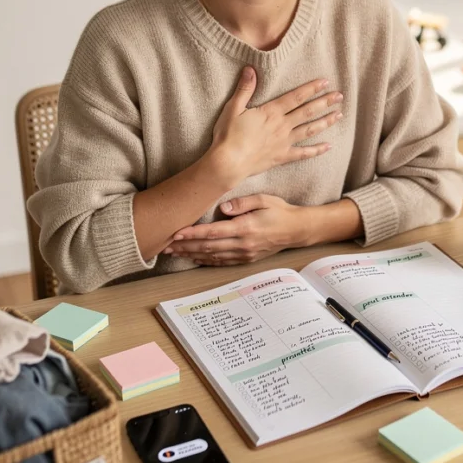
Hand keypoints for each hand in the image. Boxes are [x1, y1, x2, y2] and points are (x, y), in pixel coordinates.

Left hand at [163, 194, 302, 265]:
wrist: (296, 230)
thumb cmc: (279, 211)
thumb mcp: (264, 200)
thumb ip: (242, 203)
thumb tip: (222, 207)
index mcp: (245, 228)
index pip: (213, 232)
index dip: (193, 233)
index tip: (176, 233)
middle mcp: (242, 244)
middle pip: (208, 246)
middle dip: (185, 246)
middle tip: (165, 245)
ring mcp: (244, 254)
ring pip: (212, 256)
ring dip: (191, 255)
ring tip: (174, 253)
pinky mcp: (246, 259)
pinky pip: (221, 262)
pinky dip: (206, 260)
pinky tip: (194, 258)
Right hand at [207, 68, 342, 183]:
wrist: (228, 163)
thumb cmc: (228, 135)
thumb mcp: (233, 108)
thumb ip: (245, 89)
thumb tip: (250, 69)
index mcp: (271, 112)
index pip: (296, 97)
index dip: (312, 88)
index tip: (325, 82)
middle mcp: (282, 125)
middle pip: (308, 111)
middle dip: (325, 102)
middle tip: (339, 96)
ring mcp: (284, 142)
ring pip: (310, 129)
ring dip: (326, 122)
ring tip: (339, 115)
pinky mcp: (282, 156)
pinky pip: (303, 153)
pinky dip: (317, 150)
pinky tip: (328, 146)